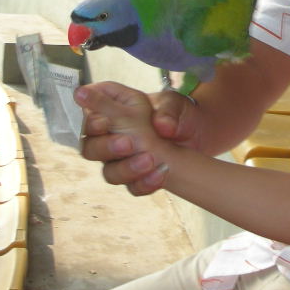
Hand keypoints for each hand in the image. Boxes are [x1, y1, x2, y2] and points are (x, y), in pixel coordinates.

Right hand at [76, 82, 200, 194]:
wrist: (200, 135)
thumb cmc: (178, 112)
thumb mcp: (170, 103)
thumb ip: (156, 107)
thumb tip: (148, 119)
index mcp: (113, 110)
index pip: (88, 117)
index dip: (91, 121)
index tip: (105, 122)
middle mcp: (111, 137)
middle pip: (90, 149)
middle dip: (106, 147)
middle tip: (128, 143)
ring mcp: (121, 160)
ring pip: (110, 172)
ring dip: (127, 168)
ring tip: (150, 159)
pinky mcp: (137, 178)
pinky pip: (134, 187)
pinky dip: (145, 182)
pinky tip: (161, 173)